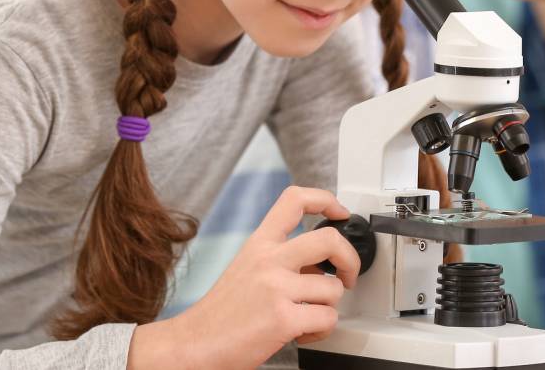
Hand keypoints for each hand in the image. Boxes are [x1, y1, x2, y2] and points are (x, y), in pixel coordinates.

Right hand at [130, 187, 359, 369]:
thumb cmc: (221, 313)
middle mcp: (269, 260)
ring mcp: (276, 288)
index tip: (340, 212)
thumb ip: (280, 258)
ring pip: (334, 289)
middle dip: (350, 260)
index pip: (295, 200)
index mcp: (259, 244)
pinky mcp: (283, 319)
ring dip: (329, 307)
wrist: (194, 344)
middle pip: (330, 239)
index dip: (326, 200)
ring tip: (309, 315)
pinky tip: (302, 332)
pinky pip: (327, 320)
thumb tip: (319, 262)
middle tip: (347, 274)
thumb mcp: (246, 267)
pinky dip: (321, 331)